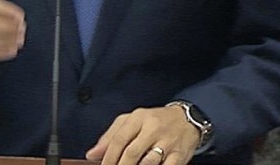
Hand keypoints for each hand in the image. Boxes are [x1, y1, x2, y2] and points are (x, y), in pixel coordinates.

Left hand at [86, 105, 200, 164]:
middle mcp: (153, 129)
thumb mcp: (132, 121)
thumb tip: (92, 154)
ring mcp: (167, 142)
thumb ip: (110, 136)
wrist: (187, 119)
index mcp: (139, 118)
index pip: (119, 140)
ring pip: (148, 163)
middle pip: (131, 153)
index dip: (108, 158)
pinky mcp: (179, 155)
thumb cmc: (155, 121)